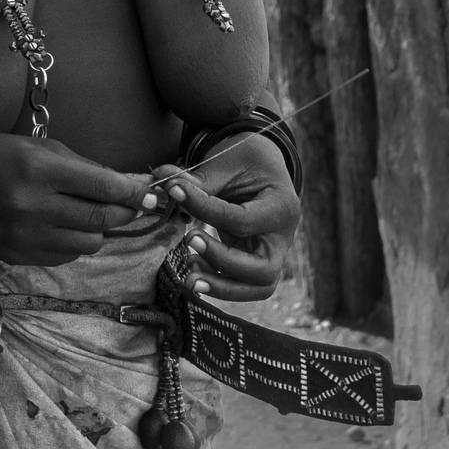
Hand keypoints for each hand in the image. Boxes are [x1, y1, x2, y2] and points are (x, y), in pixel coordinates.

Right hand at [0, 133, 153, 266]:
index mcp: (38, 170)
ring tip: (89, 213)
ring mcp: (26, 237)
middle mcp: (34, 206)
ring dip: (98, 229)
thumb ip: (77, 164)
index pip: (102, 186)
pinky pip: (66, 256)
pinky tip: (63, 226)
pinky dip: (74, 243)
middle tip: (130, 204)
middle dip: (124, 212)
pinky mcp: (19, 257)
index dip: (133, 191)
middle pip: (101, 219)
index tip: (150, 192)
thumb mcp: (32, 145)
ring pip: (88, 243)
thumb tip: (120, 183)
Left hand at [148, 132, 299, 302]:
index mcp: (282, 206)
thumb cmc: (246, 161)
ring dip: (222, 287)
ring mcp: (274, 254)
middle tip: (188, 240)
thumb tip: (165, 183)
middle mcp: (283, 238)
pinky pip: (244, 285)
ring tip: (188, 277)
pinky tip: (194, 267)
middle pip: (263, 269)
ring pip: (258, 287)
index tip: (174, 191)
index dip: (205, 208)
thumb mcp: (228, 161)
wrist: (262, 166)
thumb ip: (200, 179)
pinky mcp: (258, 262)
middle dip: (222, 262)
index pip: (241, 219)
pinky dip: (220, 283)